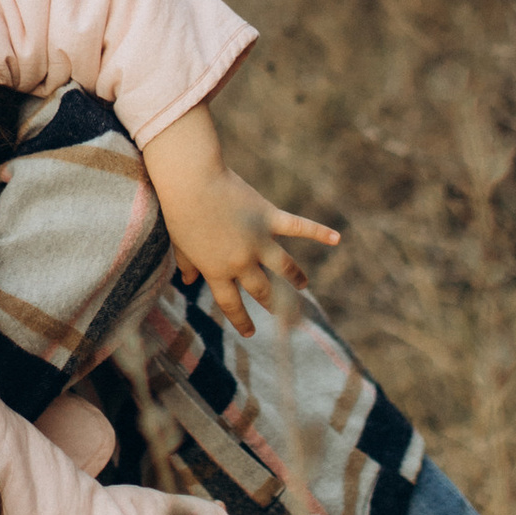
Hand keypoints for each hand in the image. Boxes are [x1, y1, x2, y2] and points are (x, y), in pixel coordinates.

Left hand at [139, 103, 338, 338]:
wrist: (193, 183)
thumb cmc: (179, 212)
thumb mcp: (180, 245)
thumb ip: (187, 264)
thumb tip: (187, 280)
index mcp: (217, 271)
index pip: (232, 304)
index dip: (242, 320)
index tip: (250, 332)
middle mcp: (241, 262)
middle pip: (261, 290)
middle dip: (271, 304)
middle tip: (281, 313)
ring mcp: (258, 240)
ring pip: (284, 267)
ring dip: (295, 278)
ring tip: (302, 285)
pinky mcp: (269, 217)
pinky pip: (298, 227)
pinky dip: (319, 232)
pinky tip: (336, 239)